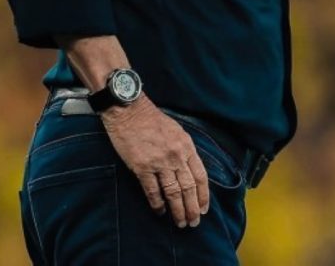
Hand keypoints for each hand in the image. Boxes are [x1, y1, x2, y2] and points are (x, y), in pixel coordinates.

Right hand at [100, 95, 209, 227]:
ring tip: (180, 222)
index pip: (200, 175)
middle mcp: (176, 155)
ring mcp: (159, 162)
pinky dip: (158, 203)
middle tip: (194, 222)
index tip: (204, 208)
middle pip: (188, 187)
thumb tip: (190, 171)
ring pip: (173, 192)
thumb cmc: (153, 120)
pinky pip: (153, 190)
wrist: (130, 112)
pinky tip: (160, 212)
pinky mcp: (142, 167)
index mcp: (187, 145)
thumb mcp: (177, 131)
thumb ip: (184, 150)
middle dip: (193, 208)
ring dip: (178, 210)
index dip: (204, 195)